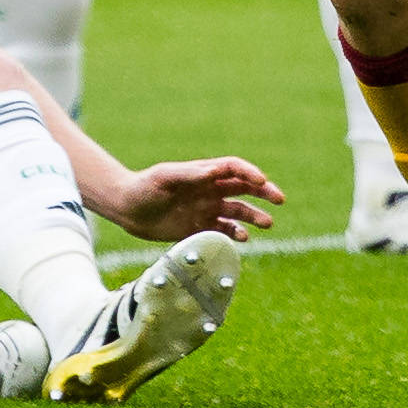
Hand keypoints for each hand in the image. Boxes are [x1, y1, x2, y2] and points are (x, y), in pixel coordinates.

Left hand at [101, 157, 283, 244]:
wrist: (127, 209)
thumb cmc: (144, 187)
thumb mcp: (165, 177)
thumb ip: (190, 175)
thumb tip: (214, 171)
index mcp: (203, 173)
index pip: (234, 168)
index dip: (249, 173)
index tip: (261, 181)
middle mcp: (209, 190)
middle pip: (243, 188)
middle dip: (263, 193)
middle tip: (279, 200)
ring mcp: (206, 209)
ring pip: (238, 212)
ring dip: (254, 216)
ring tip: (267, 224)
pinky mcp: (199, 228)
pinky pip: (223, 231)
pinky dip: (236, 234)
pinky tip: (243, 238)